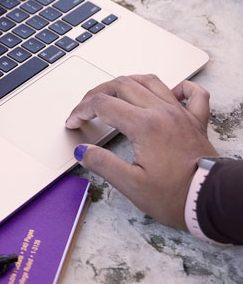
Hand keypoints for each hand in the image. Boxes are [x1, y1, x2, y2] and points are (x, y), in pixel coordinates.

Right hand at [66, 75, 217, 229]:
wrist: (210, 201)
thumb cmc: (174, 196)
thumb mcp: (130, 184)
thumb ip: (102, 163)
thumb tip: (83, 150)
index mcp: (144, 126)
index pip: (103, 105)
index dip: (81, 111)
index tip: (73, 122)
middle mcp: (162, 113)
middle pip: (122, 85)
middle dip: (97, 93)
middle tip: (85, 108)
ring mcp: (180, 114)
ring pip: (150, 81)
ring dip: (127, 83)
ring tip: (113, 93)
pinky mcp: (195, 122)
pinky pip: (192, 93)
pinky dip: (178, 87)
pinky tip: (168, 92)